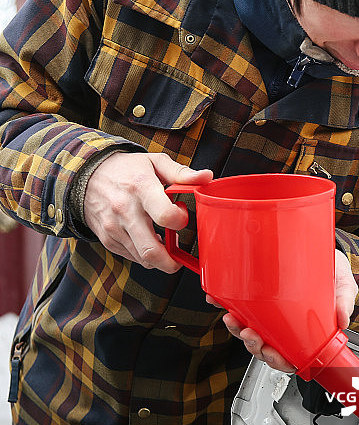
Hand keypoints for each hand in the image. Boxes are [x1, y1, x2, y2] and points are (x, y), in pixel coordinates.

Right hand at [84, 152, 211, 272]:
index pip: (165, 217)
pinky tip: (147, 238)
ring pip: (143, 259)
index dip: (180, 221)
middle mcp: (125, 211)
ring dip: (159, 257)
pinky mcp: (107, 239)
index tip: (181, 213)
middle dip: (172, 262)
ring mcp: (114, 228)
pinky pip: (132, 256)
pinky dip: (144, 254)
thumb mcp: (155, 162)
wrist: (86, 175)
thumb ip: (182, 173)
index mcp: (141, 188)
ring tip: (162, 240)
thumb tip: (207, 177)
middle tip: (179, 254)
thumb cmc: (127, 169)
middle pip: (152, 251)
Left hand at [216, 249, 357, 371]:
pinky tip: (218, 298)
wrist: (322, 248)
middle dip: (252, 344)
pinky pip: (237, 305)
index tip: (271, 352)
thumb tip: (342, 319)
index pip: (288, 356)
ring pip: (248, 330)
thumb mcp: (342, 285)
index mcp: (303, 330)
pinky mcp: (257, 294)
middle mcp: (283, 324)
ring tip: (233, 317)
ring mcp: (268, 311)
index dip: (277, 360)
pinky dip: (225, 303)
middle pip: (264, 346)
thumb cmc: (332, 272)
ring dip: (237, 328)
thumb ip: (343, 301)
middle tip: (249, 333)